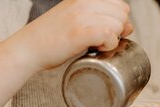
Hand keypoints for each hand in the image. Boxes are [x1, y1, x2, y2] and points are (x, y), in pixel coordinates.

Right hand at [12, 0, 132, 70]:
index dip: (118, 21)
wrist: (29, 48)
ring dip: (112, 39)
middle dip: (117, 30)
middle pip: (123, 15)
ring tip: (95, 44)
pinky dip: (108, 45)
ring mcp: (81, 16)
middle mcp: (84, 2)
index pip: (121, 5)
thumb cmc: (54, 37)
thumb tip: (129, 26)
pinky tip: (96, 48)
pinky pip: (109, 35)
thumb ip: (102, 18)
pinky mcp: (80, 32)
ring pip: (118, 25)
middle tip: (100, 40)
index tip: (106, 31)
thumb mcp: (77, 18)